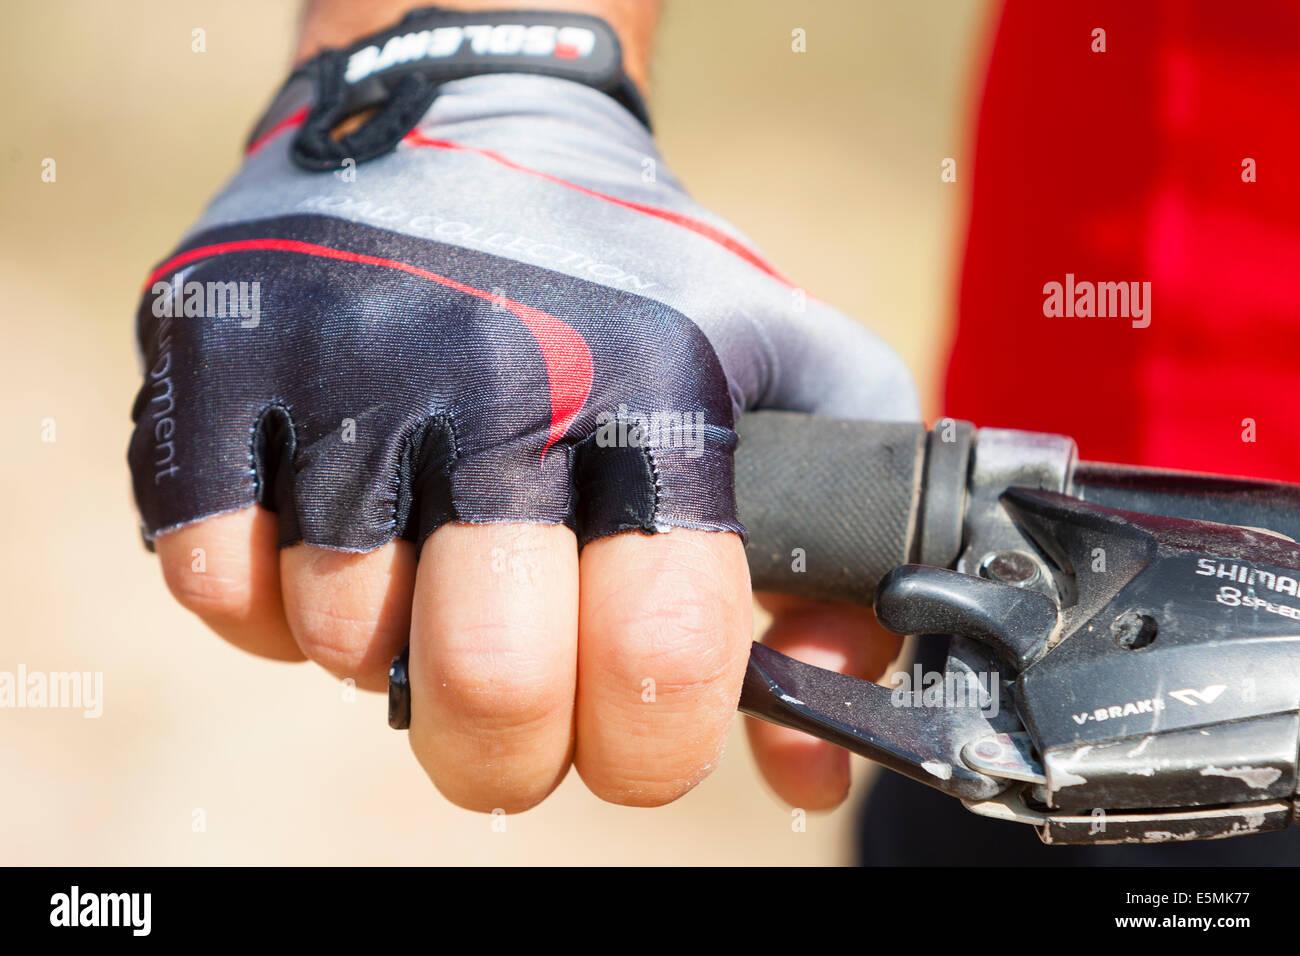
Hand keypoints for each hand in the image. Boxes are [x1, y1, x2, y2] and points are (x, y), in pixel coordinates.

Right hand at [130, 8, 918, 812]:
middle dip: (507, 751)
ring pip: (342, 637)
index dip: (648, 747)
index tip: (632, 739)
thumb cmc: (631, 284)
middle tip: (519, 712)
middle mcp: (498, 376)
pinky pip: (216, 578)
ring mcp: (341, 363)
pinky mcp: (215, 358)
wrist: (465, 118)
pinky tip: (325, 530)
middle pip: (489, 683)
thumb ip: (835, 569)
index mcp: (657, 393)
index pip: (657, 650)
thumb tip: (808, 769)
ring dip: (388, 645)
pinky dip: (269, 596)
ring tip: (425, 563)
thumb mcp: (787, 374)